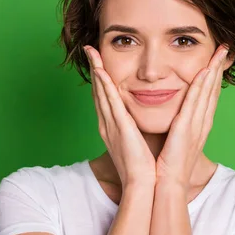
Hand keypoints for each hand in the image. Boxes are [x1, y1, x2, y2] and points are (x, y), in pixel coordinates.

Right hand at [84, 45, 156, 188]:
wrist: (143, 184)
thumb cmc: (144, 166)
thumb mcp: (138, 141)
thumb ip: (136, 128)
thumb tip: (142, 119)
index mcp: (113, 127)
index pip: (105, 98)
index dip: (101, 79)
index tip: (99, 62)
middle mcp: (108, 124)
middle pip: (99, 91)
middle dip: (94, 69)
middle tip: (90, 50)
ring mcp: (111, 125)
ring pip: (102, 92)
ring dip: (97, 71)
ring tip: (92, 52)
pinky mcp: (119, 128)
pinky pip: (111, 103)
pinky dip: (104, 87)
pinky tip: (101, 72)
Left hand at [155, 44, 229, 188]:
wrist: (166, 185)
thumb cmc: (167, 166)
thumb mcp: (174, 142)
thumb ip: (175, 128)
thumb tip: (172, 120)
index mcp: (198, 126)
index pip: (208, 96)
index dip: (214, 77)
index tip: (217, 60)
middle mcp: (201, 123)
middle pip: (213, 90)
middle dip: (218, 68)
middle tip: (225, 49)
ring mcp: (197, 125)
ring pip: (208, 92)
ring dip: (213, 70)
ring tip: (219, 52)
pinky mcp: (187, 128)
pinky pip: (196, 102)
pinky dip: (202, 86)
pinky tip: (205, 71)